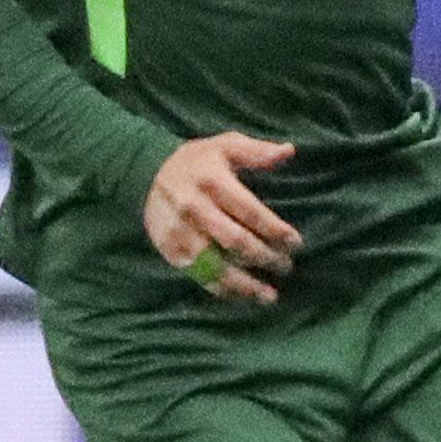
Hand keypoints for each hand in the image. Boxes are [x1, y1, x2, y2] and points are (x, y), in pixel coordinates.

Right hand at [144, 133, 298, 306]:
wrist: (144, 173)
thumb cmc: (196, 161)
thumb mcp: (225, 145)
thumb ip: (257, 151)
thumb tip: (289, 151)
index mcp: (211, 182)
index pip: (249, 211)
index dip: (275, 230)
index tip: (296, 243)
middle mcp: (193, 209)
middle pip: (235, 241)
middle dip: (265, 257)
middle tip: (287, 266)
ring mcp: (179, 232)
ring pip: (214, 265)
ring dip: (244, 284)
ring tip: (270, 296)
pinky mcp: (169, 249)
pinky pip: (197, 275)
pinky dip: (221, 289)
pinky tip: (242, 297)